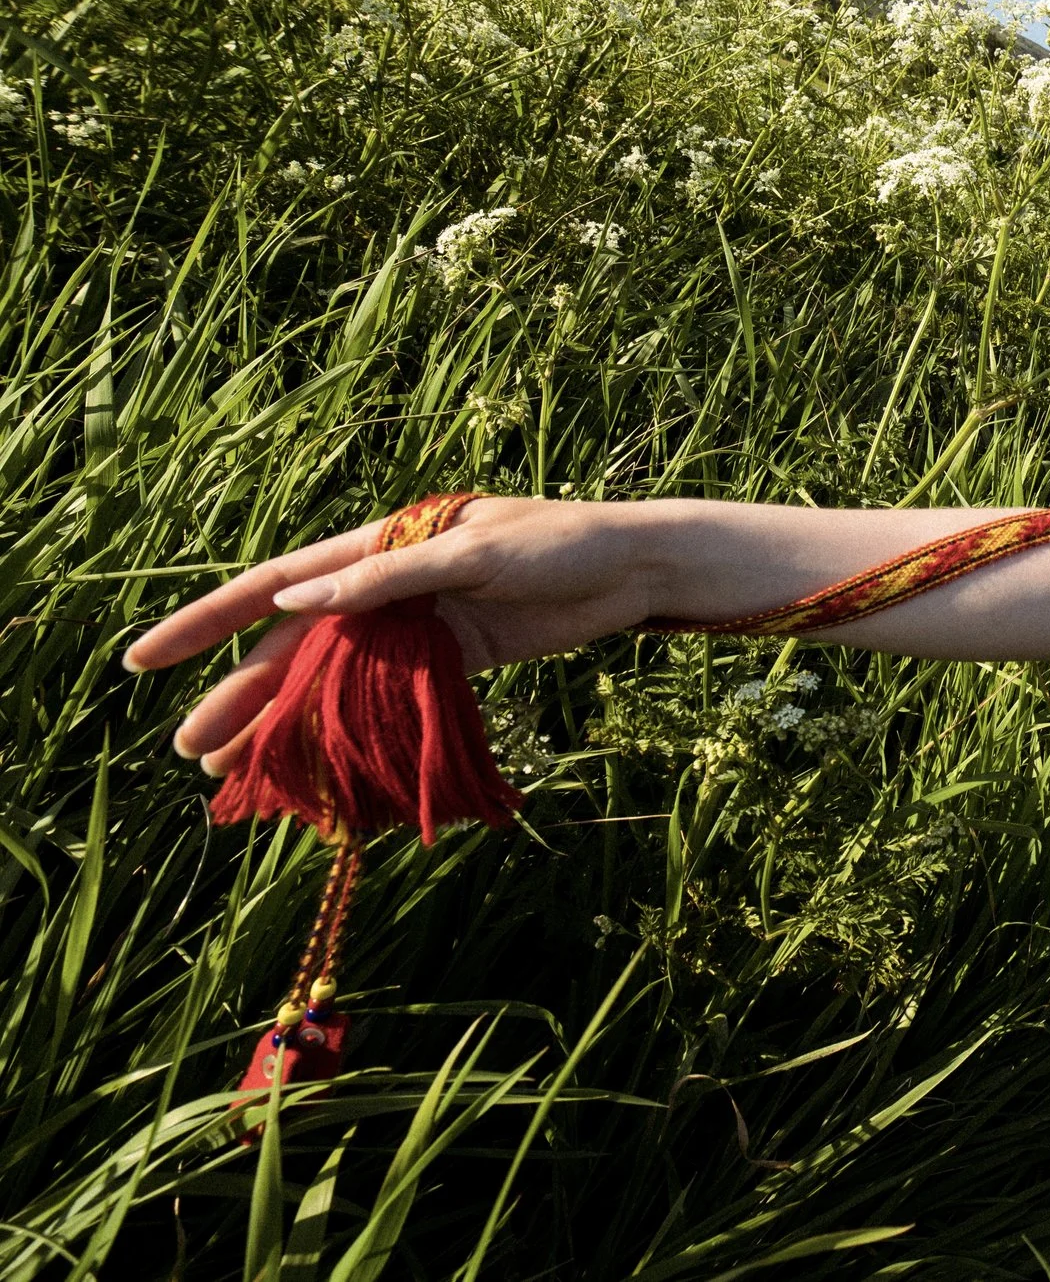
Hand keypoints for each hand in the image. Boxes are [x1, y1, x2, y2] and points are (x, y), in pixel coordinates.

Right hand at [122, 498, 667, 776]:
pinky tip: (318, 765)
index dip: (209, 622)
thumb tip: (297, 598)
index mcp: (380, 544)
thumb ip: (388, 579)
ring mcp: (418, 624)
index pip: (276, 583)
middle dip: (242, 694)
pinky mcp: (453, 657)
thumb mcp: (476, 554)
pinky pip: (385, 696)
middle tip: (192, 751)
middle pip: (296, 643)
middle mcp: (388, 585)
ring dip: (288, 721)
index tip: (147, 659)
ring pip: (334, 677)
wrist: (634, 567)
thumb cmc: (562, 543)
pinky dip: (349, 729)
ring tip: (237, 773)